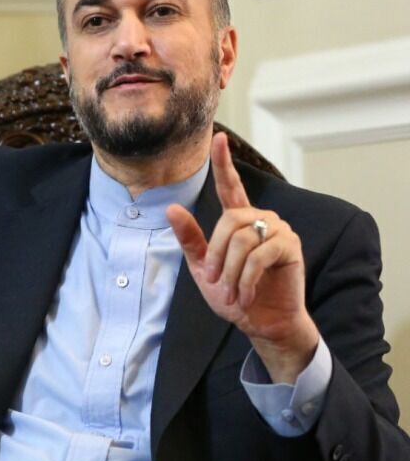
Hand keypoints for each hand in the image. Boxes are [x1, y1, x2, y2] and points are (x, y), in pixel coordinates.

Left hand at [167, 132, 318, 383]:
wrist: (261, 322)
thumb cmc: (233, 295)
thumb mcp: (203, 268)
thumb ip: (190, 239)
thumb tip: (171, 208)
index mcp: (238, 220)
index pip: (230, 185)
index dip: (223, 162)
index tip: (217, 138)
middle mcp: (260, 219)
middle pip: (228, 221)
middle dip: (216, 255)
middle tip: (215, 281)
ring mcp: (278, 230)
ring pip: (242, 239)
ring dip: (230, 271)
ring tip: (231, 292)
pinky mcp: (290, 247)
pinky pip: (260, 255)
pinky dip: (246, 277)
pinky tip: (246, 294)